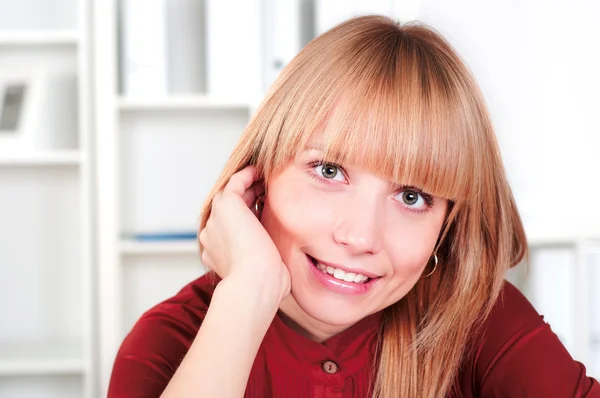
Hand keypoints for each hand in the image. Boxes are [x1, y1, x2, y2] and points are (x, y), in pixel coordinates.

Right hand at [199, 166, 289, 302]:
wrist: (255, 283)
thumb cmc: (264, 286)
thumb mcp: (264, 274)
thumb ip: (267, 267)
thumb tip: (282, 273)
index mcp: (217, 253)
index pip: (231, 228)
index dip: (248, 217)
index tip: (266, 211)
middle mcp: (212, 235)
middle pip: (229, 209)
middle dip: (247, 198)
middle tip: (267, 191)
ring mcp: (216, 220)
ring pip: (230, 194)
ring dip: (247, 184)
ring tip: (265, 178)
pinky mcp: (226, 206)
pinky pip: (235, 182)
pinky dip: (248, 174)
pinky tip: (261, 172)